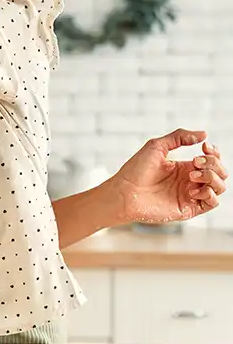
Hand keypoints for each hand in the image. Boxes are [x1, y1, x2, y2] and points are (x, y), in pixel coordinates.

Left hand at [112, 129, 226, 223]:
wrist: (124, 192)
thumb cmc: (135, 170)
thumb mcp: (157, 146)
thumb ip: (179, 137)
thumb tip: (204, 134)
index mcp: (184, 167)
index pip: (212, 160)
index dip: (214, 152)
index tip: (205, 146)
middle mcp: (190, 181)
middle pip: (220, 172)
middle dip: (214, 163)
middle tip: (195, 161)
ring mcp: (190, 195)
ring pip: (220, 187)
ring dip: (212, 177)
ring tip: (191, 175)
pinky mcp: (188, 208)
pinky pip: (212, 203)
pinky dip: (209, 193)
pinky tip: (193, 189)